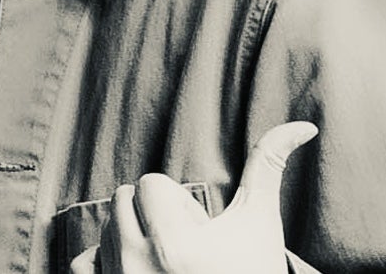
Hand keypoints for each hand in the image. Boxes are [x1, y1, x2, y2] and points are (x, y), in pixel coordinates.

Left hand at [79, 121, 316, 273]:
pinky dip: (103, 259)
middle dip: (151, 212)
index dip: (177, 198)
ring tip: (163, 258)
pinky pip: (81, 264)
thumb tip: (304, 126)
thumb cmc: (251, 271)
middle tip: (182, 239)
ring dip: (130, 235)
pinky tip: (137, 266)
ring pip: (103, 231)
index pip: (148, 184)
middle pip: (121, 202)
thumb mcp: (260, 222)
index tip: (196, 224)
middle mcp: (136, 266)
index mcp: (174, 243)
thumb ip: (269, 166)